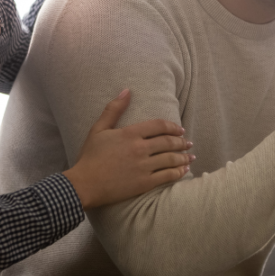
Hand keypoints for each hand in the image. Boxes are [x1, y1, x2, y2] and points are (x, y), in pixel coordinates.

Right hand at [63, 88, 191, 208]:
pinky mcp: (144, 183)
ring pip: (171, 159)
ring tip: (190, 157)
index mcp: (130, 134)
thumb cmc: (90, 157)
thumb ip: (114, 109)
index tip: (180, 130)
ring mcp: (143, 167)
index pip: (159, 125)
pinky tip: (183, 171)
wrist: (84, 185)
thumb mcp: (99, 129)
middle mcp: (140, 148)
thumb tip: (127, 90)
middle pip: (168, 142)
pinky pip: (167, 176)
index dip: (173, 127)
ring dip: (183, 158)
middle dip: (181, 142)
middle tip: (188, 143)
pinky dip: (178, 173)